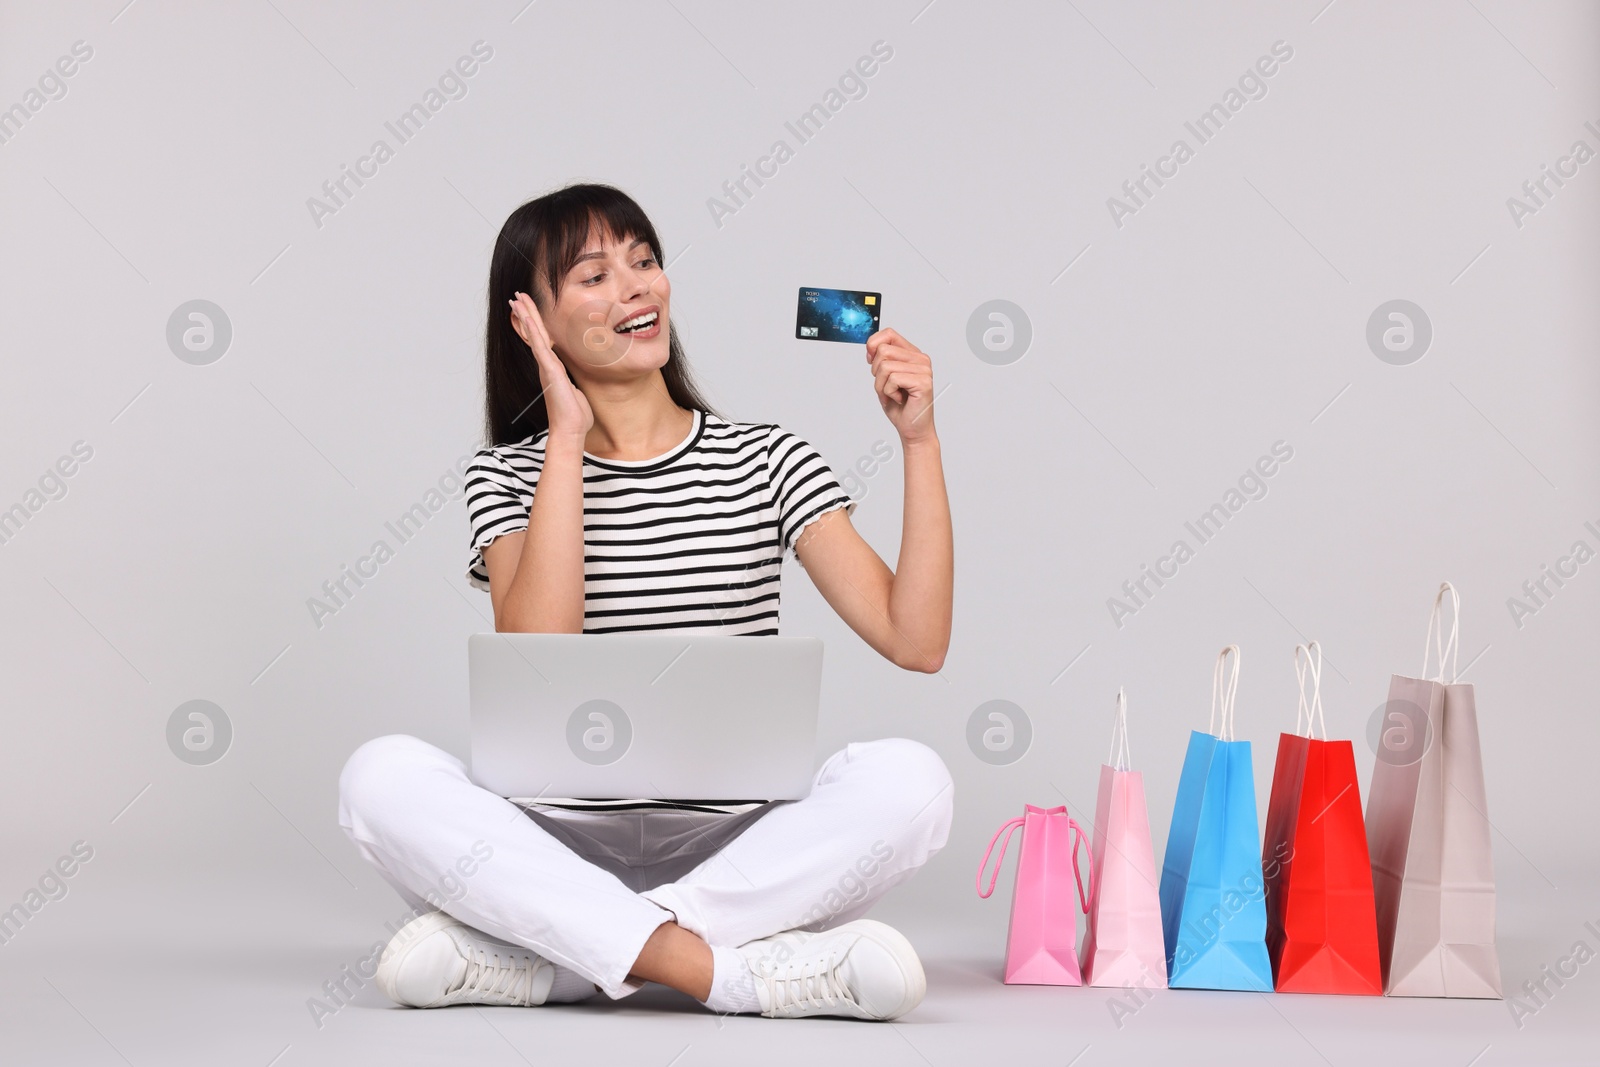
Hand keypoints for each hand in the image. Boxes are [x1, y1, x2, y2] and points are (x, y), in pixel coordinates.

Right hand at [510, 291, 593, 444]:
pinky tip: (527, 317)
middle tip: (516, 296)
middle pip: (535, 333)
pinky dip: (533, 331)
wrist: (570, 430)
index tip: (528, 308)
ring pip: (534, 335)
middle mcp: (547, 365)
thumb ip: (572, 383)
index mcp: (553, 368)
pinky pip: (540, 346)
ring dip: (526, 315)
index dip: (535, 323)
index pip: (543, 340)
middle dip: (526, 313)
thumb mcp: (576, 392)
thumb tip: (574, 383)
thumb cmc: (575, 416)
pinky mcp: (550, 371)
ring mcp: (547, 367)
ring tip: (516, 299)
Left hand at [865, 327, 936, 443]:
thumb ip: (880, 360)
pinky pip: (892, 379)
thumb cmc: (900, 406)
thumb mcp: (884, 378)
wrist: (912, 429)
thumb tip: (871, 347)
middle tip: (886, 387)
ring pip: (885, 366)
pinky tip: (899, 399)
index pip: (888, 334)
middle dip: (876, 373)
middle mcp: (920, 359)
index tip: (871, 361)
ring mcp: (924, 370)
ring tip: (892, 395)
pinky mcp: (923, 382)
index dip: (873, 345)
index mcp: (912, 354)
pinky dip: (889, 392)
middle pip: (883, 351)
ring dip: (882, 386)